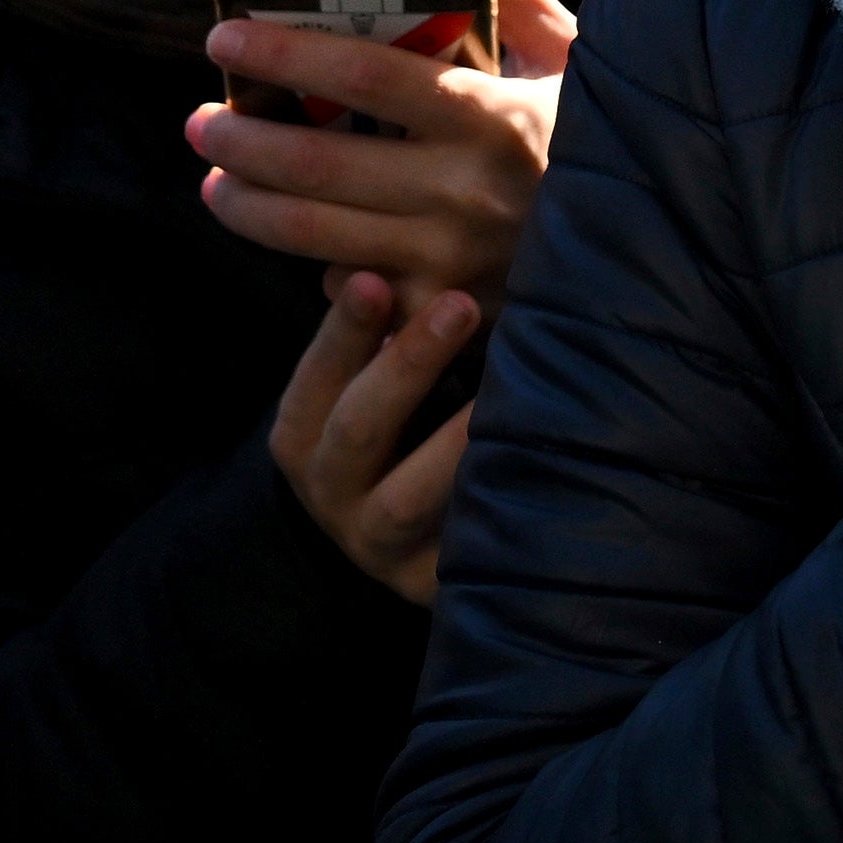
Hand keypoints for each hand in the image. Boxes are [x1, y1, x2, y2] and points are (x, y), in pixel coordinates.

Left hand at [193, 0, 574, 298]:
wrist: (658, 248)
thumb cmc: (601, 138)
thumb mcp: (570, 58)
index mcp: (493, 115)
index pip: (365, 75)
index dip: (283, 54)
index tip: (225, 38)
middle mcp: (466, 192)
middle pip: (315, 165)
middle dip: (238, 139)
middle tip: (200, 120)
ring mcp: (452, 262)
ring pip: (312, 238)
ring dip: (245, 206)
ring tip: (217, 179)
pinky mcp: (446, 315)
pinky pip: (355, 299)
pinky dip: (319, 277)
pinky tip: (302, 247)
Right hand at [269, 265, 484, 601]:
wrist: (422, 544)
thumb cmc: (403, 431)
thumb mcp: (379, 385)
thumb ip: (383, 329)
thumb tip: (396, 255)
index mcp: (303, 438)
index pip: (315, 380)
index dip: (341, 332)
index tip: (376, 278)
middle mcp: (329, 496)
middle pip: (357, 431)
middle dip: (405, 366)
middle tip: (459, 305)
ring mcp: (379, 549)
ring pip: (405, 500)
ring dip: (453, 441)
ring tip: (505, 390)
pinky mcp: (431, 588)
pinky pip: (462, 548)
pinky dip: (494, 502)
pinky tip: (539, 459)